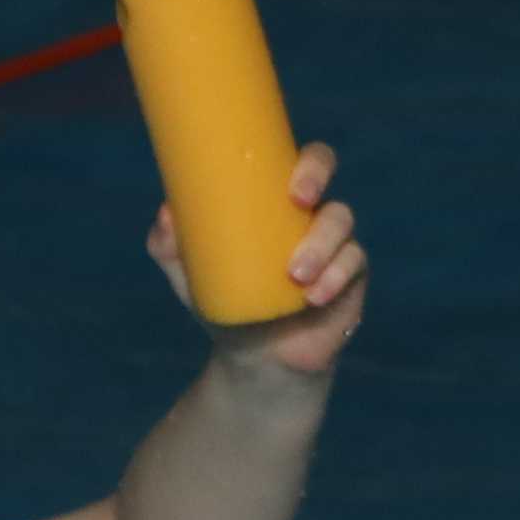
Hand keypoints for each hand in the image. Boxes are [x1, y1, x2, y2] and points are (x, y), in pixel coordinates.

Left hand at [147, 140, 368, 377]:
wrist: (252, 357)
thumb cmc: (225, 301)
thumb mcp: (190, 276)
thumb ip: (167, 246)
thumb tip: (166, 214)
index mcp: (276, 200)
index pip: (301, 161)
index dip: (306, 161)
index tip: (290, 183)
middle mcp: (309, 214)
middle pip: (328, 174)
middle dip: (317, 178)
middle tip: (299, 200)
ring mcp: (335, 244)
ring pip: (342, 225)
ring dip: (321, 245)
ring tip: (295, 275)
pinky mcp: (350, 279)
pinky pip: (354, 265)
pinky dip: (335, 277)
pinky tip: (314, 296)